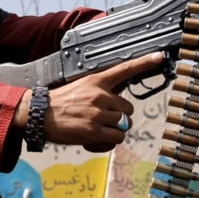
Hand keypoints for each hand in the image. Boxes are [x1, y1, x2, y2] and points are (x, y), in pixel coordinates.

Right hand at [27, 52, 164, 151]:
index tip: (158, 56)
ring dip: (115, 129)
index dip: (143, 62)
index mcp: (96, 81)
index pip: (124, 69)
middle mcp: (100, 95)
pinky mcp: (94, 131)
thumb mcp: (81, 87)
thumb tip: (117, 103)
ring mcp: (98, 113)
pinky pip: (117, 137)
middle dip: (120, 116)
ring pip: (124, 124)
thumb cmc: (60, 102)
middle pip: (128, 108)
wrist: (40, 115)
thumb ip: (100, 91)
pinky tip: (98, 139)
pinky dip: (110, 141)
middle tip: (104, 119)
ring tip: (99, 129)